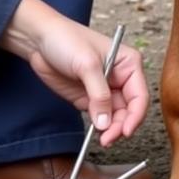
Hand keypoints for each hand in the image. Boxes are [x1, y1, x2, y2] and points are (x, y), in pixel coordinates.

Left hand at [0, 0, 148, 145]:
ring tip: (102, 138)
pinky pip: (99, 117)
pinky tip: (95, 132)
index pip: (140, 95)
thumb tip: (106, 122)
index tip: (126, 131)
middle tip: (109, 138)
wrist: (38, 39)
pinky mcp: (88, 99)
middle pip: (130, 109)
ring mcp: (104, 90)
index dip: (135, 115)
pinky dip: (99, 127)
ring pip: (116, 116)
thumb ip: (99, 95)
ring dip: (111, 129)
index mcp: (128, 64)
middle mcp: (120, 78)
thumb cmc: (66, 39)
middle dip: (121, 125)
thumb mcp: (86, 64)